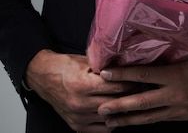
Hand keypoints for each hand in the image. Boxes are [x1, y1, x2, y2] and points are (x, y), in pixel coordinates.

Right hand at [24, 49, 143, 131]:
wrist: (44, 77)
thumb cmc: (66, 66)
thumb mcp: (86, 62)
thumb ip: (105, 67)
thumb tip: (126, 67)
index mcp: (83, 84)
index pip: (116, 87)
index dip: (131, 83)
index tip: (141, 79)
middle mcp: (80, 103)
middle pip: (115, 103)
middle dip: (131, 96)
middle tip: (142, 89)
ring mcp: (78, 117)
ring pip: (110, 117)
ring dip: (122, 110)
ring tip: (132, 101)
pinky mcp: (76, 125)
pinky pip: (101, 129)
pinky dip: (111, 121)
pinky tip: (117, 113)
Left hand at [97, 48, 187, 127]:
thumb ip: (168, 56)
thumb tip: (145, 52)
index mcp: (176, 76)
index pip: (143, 76)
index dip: (123, 75)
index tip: (105, 73)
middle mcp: (176, 95)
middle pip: (141, 103)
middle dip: (119, 106)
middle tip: (100, 108)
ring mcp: (180, 109)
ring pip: (149, 117)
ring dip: (128, 119)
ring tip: (110, 121)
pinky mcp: (184, 115)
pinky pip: (161, 118)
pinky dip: (146, 119)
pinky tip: (135, 120)